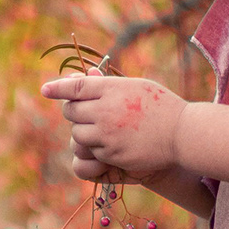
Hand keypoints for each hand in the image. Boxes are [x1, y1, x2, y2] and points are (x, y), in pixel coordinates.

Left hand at [41, 71, 183, 183]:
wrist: (182, 134)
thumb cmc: (161, 106)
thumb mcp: (136, 86)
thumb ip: (107, 83)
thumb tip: (84, 74)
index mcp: (112, 89)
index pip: (76, 87)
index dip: (58, 88)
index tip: (45, 89)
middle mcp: (106, 110)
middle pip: (71, 111)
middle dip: (73, 111)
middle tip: (82, 111)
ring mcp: (107, 134)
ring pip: (77, 134)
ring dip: (82, 131)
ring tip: (99, 128)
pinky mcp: (111, 154)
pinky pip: (91, 151)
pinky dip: (96, 147)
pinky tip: (110, 142)